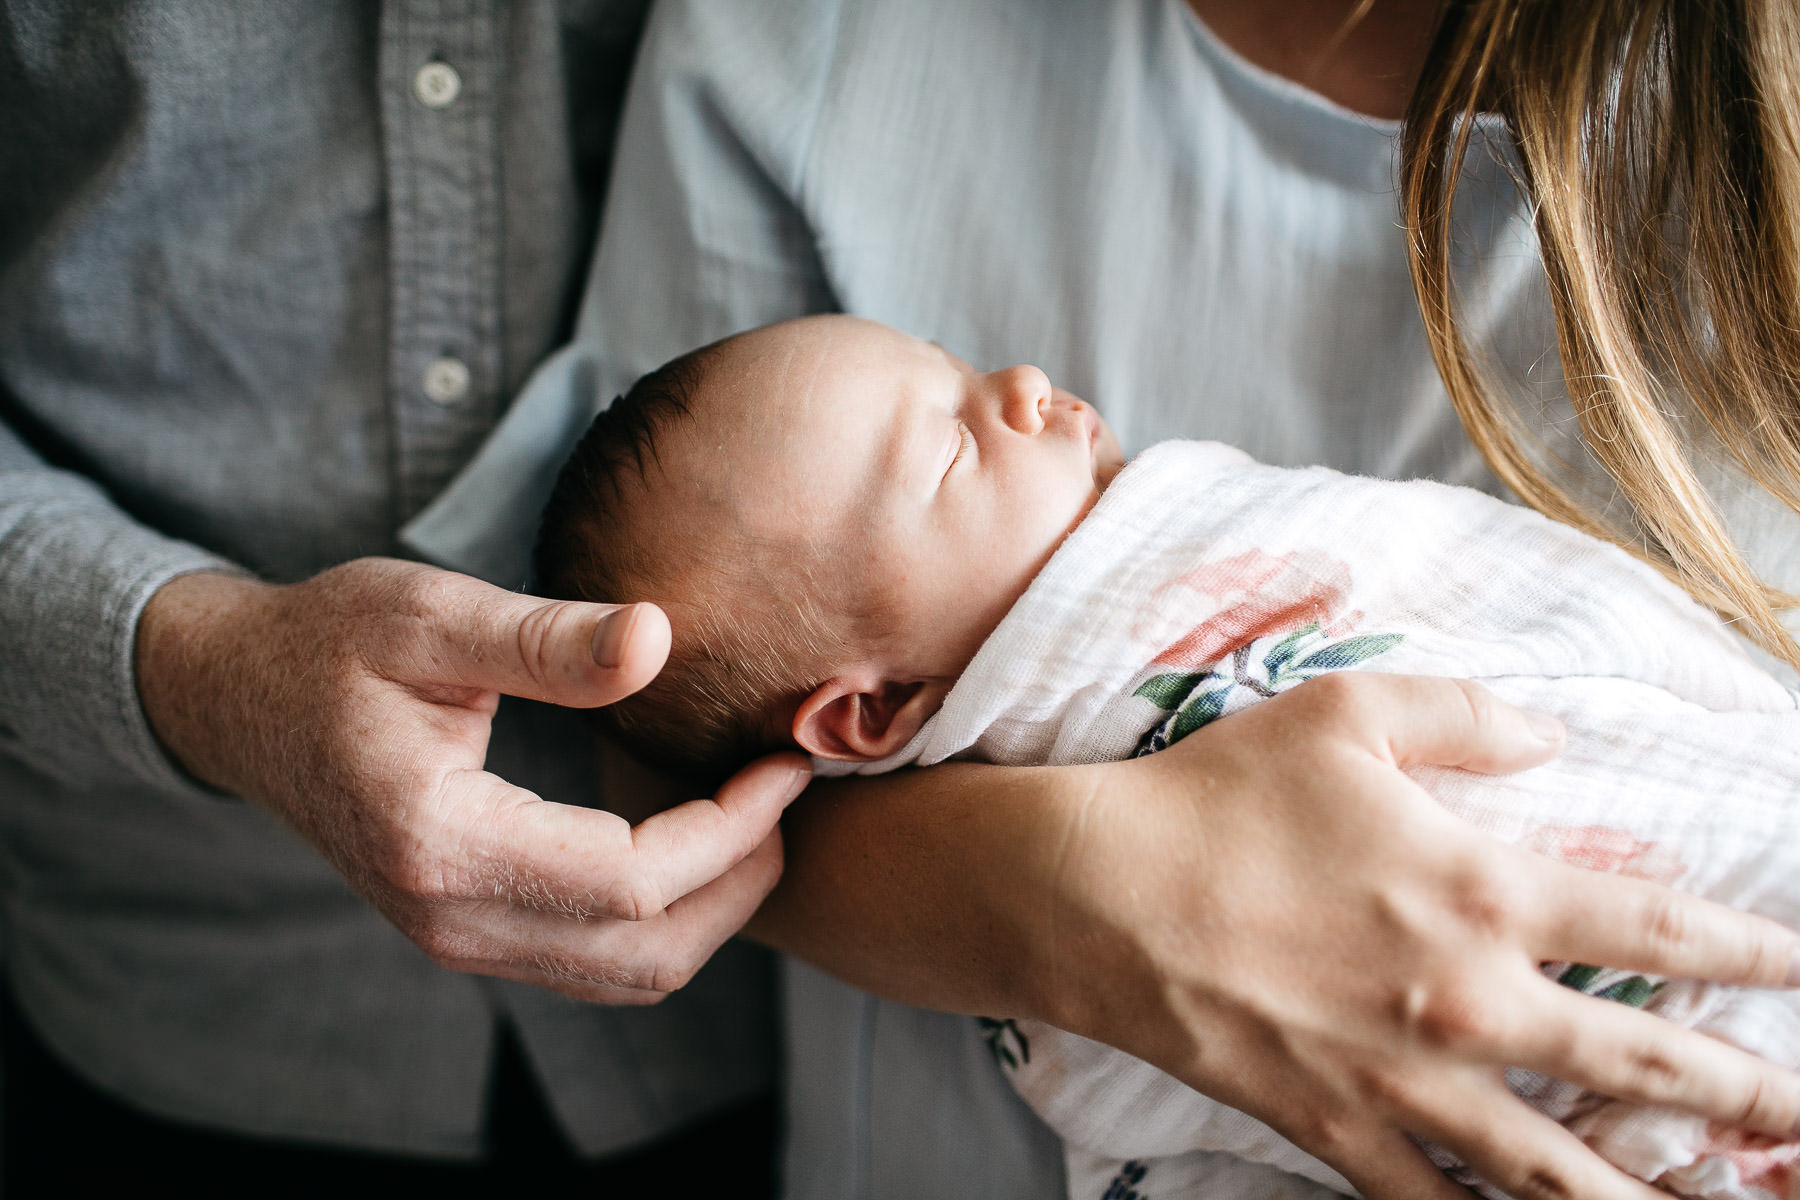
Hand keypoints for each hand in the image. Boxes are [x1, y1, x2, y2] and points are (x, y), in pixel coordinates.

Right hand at [135, 558, 808, 1003]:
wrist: (243, 701)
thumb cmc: (332, 643)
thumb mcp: (430, 616)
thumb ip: (546, 639)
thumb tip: (658, 638)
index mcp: (444, 841)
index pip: (634, 880)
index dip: (732, 831)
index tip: (784, 763)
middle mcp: (450, 917)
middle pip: (647, 951)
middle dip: (743, 880)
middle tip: (787, 790)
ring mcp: (456, 938)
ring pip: (628, 976)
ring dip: (715, 911)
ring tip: (761, 818)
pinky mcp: (468, 931)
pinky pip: (595, 963)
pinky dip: (667, 921)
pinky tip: (698, 845)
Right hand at [1037, 673, 1799, 1198]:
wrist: (1098, 895)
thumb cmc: (1221, 796)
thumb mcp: (1346, 710)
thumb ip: (1468, 712)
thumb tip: (1555, 735)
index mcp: (1482, 887)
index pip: (1662, 932)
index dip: (1758, 953)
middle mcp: (1467, 1000)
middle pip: (1646, 1067)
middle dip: (1747, 1096)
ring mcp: (1406, 1081)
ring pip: (1562, 1173)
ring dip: (1649, 1197)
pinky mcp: (1338, 1128)